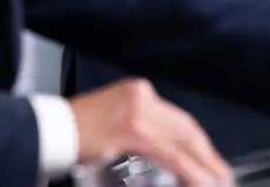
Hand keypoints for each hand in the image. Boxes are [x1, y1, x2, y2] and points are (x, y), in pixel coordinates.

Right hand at [70, 78, 231, 185]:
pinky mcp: (132, 130)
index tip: (210, 160)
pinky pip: (170, 155)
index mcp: (137, 93)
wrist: (46, 131)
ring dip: (204, 166)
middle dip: (208, 155)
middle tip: (223, 175)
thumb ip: (137, 131)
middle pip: (187, 128)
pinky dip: (188, 171)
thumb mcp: (111, 124)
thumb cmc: (72, 133)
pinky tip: (199, 182)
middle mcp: (141, 96)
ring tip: (218, 182)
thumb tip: (161, 151)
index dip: (198, 143)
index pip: (178, 120)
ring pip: (183, 142)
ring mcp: (137, 111)